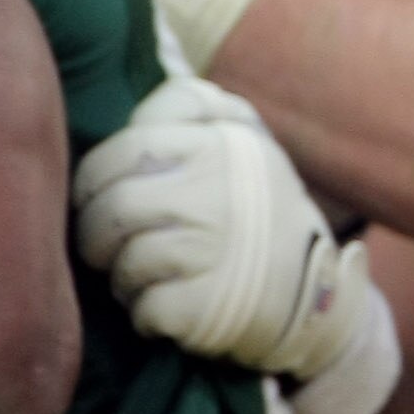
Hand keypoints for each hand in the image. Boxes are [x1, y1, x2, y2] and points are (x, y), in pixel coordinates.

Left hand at [72, 77, 398, 413]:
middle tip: (115, 246)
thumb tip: (142, 99)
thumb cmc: (259, 212)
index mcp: (225, 144)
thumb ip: (195, 108)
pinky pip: (144, 308)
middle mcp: (221, 190)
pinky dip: (149, 314)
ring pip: (123, 260)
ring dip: (126, 277)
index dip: (96, 180)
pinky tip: (175, 304)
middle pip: (112, 208)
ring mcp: (215, 249)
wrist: (317, 295)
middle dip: (100, 235)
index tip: (103, 198)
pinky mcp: (207, 305)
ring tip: (153, 276)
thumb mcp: (245, 142)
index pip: (122, 152)